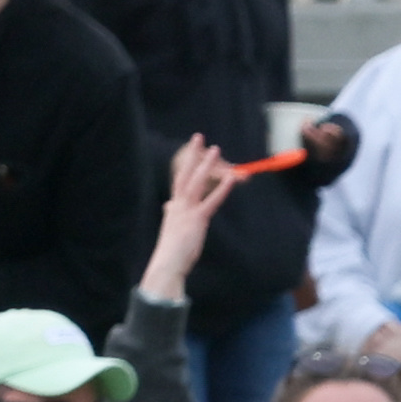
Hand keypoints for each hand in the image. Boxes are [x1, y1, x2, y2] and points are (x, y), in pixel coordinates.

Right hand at [143, 130, 239, 303]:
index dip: (185, 163)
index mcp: (173, 206)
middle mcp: (177, 204)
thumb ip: (172, 215)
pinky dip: (223, 188)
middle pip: (185, 173)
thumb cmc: (171, 251)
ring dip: (207, 164)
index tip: (190, 150)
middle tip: (198, 137)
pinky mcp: (197, 219)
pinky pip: (212, 200)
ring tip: (215, 148)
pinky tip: (233, 178)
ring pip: (197, 181)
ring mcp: (186, 210)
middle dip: (192, 154)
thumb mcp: (171, 228)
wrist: (167, 264)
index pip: (178, 179)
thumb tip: (168, 206)